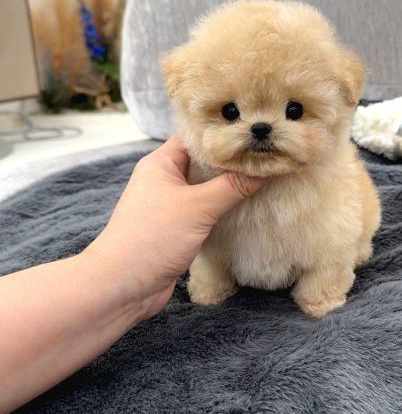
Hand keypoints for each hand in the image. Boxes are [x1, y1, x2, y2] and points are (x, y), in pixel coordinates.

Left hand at [84, 137, 266, 319]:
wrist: (121, 288)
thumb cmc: (152, 238)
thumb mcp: (198, 207)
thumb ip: (233, 186)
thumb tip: (267, 168)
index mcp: (161, 163)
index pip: (196, 135)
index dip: (224, 130)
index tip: (254, 126)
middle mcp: (165, 179)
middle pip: (205, 161)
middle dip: (234, 159)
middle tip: (268, 151)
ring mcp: (171, 205)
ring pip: (207, 187)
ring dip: (231, 184)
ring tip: (267, 174)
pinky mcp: (178, 228)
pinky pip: (206, 209)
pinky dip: (225, 207)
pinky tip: (249, 205)